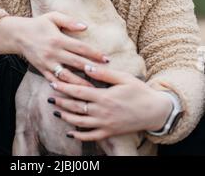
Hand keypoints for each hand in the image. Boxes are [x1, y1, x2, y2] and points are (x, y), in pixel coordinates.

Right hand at [17, 11, 109, 85]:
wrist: (18, 34)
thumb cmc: (39, 24)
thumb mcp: (53, 17)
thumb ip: (69, 21)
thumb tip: (85, 26)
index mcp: (58, 39)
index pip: (81, 48)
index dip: (94, 53)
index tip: (106, 59)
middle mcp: (54, 52)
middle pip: (76, 63)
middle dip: (92, 69)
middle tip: (105, 76)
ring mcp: (47, 63)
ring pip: (66, 76)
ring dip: (80, 83)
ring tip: (92, 89)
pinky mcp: (42, 70)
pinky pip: (54, 80)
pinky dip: (63, 87)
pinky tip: (73, 93)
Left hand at [47, 65, 172, 140]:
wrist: (155, 111)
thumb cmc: (139, 91)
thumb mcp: (123, 78)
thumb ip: (104, 73)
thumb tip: (86, 66)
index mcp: (104, 96)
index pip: (79, 91)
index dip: (64, 87)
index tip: (53, 82)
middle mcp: (102, 112)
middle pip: (76, 107)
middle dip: (61, 101)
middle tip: (49, 97)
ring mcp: (105, 124)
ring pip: (80, 122)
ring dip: (66, 117)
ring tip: (56, 111)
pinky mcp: (109, 132)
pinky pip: (91, 136)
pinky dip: (79, 135)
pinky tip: (70, 132)